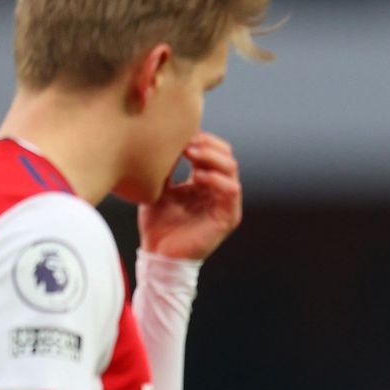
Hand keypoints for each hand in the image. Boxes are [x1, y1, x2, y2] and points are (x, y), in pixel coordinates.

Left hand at [138, 132, 242, 262]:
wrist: (158, 254)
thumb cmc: (157, 224)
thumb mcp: (158, 187)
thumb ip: (167, 166)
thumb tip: (166, 139)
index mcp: (205, 182)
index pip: (214, 151)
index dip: (202, 139)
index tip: (182, 135)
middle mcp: (218, 190)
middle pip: (226, 155)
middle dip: (208, 145)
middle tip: (187, 143)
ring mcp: (225, 204)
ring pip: (231, 168)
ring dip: (212, 157)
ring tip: (191, 155)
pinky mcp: (227, 217)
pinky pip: (231, 190)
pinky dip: (216, 179)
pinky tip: (196, 176)